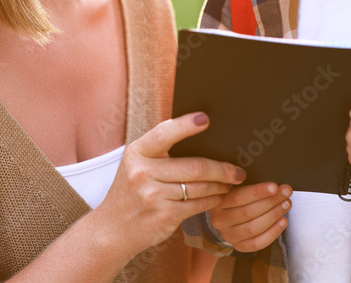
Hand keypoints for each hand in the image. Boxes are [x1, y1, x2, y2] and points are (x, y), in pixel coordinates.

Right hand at [94, 112, 245, 258]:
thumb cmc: (131, 191)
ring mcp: (153, 195)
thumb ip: (159, 151)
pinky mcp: (164, 215)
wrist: (113, 230)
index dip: (186, 125)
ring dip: (220, 186)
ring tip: (231, 183)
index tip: (206, 119)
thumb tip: (201, 138)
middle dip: (222, 168)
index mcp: (137, 152)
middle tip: (238, 170)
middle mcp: (143, 172)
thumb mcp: (136, 165)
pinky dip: (213, 200)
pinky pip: (198, 204)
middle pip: (194, 166)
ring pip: (200, 187)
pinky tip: (219, 197)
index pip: (164, 133)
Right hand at [209, 182, 291, 251]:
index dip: (258, 192)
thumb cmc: (235, 195)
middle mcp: (219, 220)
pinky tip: (283, 221)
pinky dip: (273, 232)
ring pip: (253, 228)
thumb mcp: (234, 186)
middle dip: (271, 201)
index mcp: (217, 201)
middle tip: (286, 193)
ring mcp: (228, 235)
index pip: (238, 197)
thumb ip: (246, 182)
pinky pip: (257, 243)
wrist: (226, 215)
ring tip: (286, 204)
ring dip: (274, 215)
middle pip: (248, 212)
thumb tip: (271, 183)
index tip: (275, 186)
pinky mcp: (238, 246)